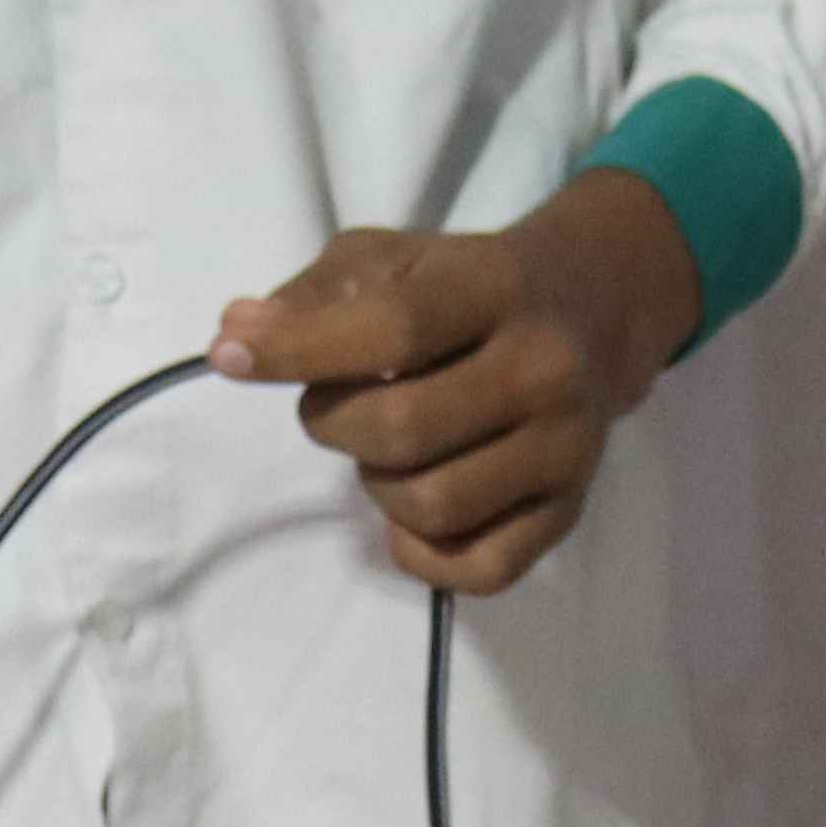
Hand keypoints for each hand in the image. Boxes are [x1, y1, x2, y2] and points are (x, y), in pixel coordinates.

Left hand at [209, 173, 702, 592]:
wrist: (594, 308)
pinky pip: (479, 569)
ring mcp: (566, 448)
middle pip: (401, 430)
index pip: (391, 328)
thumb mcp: (393, 257)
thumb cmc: (468, 283)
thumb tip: (236, 334)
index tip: (231, 357)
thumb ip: (313, 293)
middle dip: (333, 423)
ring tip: (387, 449)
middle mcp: (545, 368)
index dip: (298, 350)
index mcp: (497, 287)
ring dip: (377, 485)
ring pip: (432, 506)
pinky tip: (412, 510)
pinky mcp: (570, 511)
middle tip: (333, 404)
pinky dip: (422, 553)